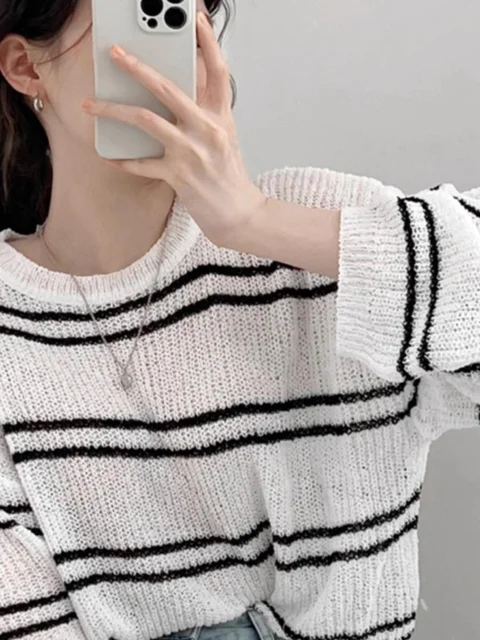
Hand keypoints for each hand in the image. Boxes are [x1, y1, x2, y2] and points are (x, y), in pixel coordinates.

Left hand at [82, 12, 267, 246]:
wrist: (238, 213)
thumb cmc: (229, 175)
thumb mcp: (225, 137)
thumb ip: (205, 112)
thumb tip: (177, 91)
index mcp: (221, 117)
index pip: (218, 72)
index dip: (208, 42)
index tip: (196, 18)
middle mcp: (207, 130)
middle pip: (168, 88)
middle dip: (137, 67)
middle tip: (116, 54)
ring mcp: (192, 152)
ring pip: (145, 120)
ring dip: (113, 110)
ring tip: (92, 105)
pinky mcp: (178, 176)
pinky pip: (142, 164)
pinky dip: (123, 160)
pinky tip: (110, 156)